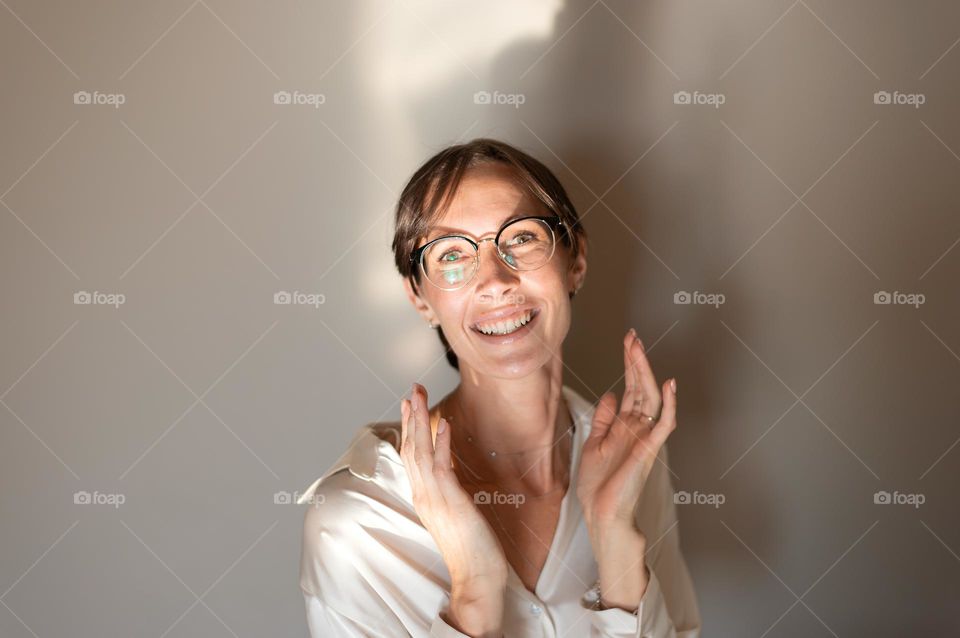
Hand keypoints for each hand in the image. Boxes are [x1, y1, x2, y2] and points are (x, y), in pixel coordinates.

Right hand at [401, 383, 506, 636]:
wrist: (475, 579)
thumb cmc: (470, 551)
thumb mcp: (455, 515)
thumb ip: (448, 493)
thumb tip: (449, 477)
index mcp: (424, 497)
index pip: (410, 455)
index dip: (409, 428)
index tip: (409, 405)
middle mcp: (424, 494)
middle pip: (411, 447)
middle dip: (411, 416)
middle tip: (412, 389)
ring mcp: (434, 497)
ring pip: (420, 451)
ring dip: (420, 421)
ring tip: (419, 395)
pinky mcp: (450, 500)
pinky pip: (442, 465)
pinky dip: (442, 442)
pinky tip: (445, 423)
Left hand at [576, 329, 677, 536]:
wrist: (601, 513)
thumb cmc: (598, 485)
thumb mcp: (594, 443)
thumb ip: (604, 420)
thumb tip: (609, 394)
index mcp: (623, 425)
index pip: (629, 387)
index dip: (628, 364)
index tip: (627, 341)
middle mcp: (637, 427)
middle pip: (640, 387)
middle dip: (636, 360)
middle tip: (632, 336)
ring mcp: (645, 437)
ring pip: (651, 398)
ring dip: (645, 372)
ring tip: (639, 349)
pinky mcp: (649, 449)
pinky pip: (665, 423)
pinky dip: (670, 404)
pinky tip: (669, 384)